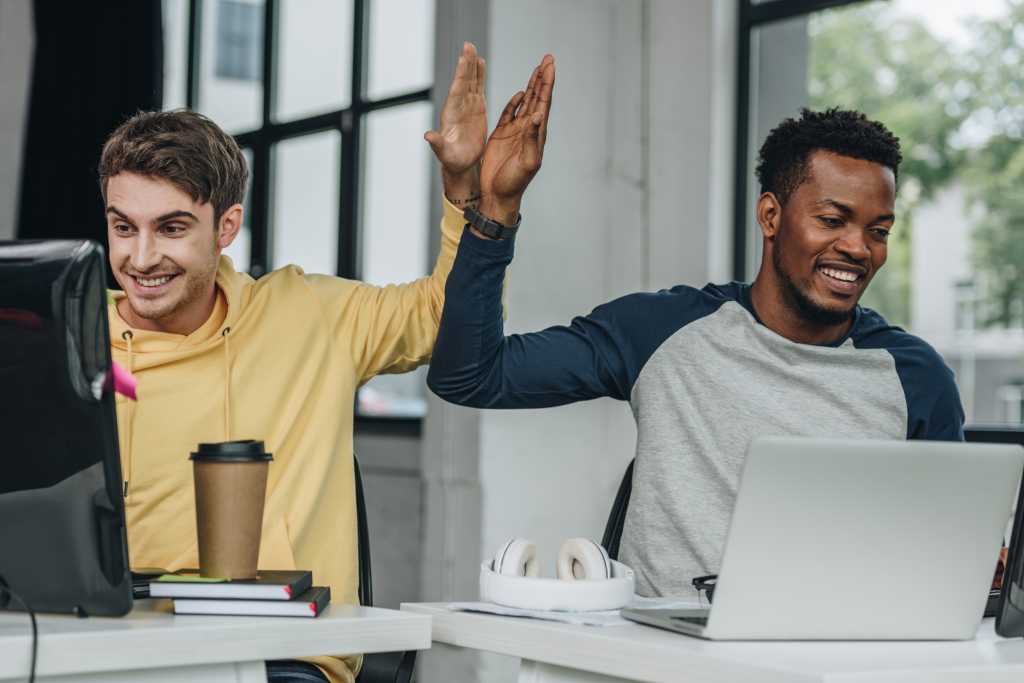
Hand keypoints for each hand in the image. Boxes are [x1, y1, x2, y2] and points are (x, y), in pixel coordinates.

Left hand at [425, 42, 486, 204]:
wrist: (460, 164)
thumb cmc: (452, 161)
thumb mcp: (443, 153)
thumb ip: (436, 144)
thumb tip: (427, 136)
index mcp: (451, 114)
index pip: (457, 90)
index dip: (461, 74)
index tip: (464, 58)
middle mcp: (458, 107)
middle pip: (463, 81)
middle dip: (466, 64)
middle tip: (468, 45)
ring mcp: (467, 106)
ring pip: (470, 82)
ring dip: (472, 66)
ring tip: (473, 49)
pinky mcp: (476, 109)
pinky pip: (477, 88)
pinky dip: (479, 76)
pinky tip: (480, 63)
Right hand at [477, 54, 555, 225]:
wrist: (498, 195)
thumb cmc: (514, 183)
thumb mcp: (527, 162)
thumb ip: (532, 138)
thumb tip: (537, 115)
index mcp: (536, 134)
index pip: (544, 103)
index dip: (547, 84)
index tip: (550, 66)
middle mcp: (528, 130)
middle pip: (538, 98)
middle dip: (543, 78)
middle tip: (548, 58)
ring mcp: (516, 132)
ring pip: (527, 102)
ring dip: (533, 85)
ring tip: (538, 68)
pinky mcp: (502, 135)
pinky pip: (510, 113)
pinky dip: (516, 101)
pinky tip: (521, 92)